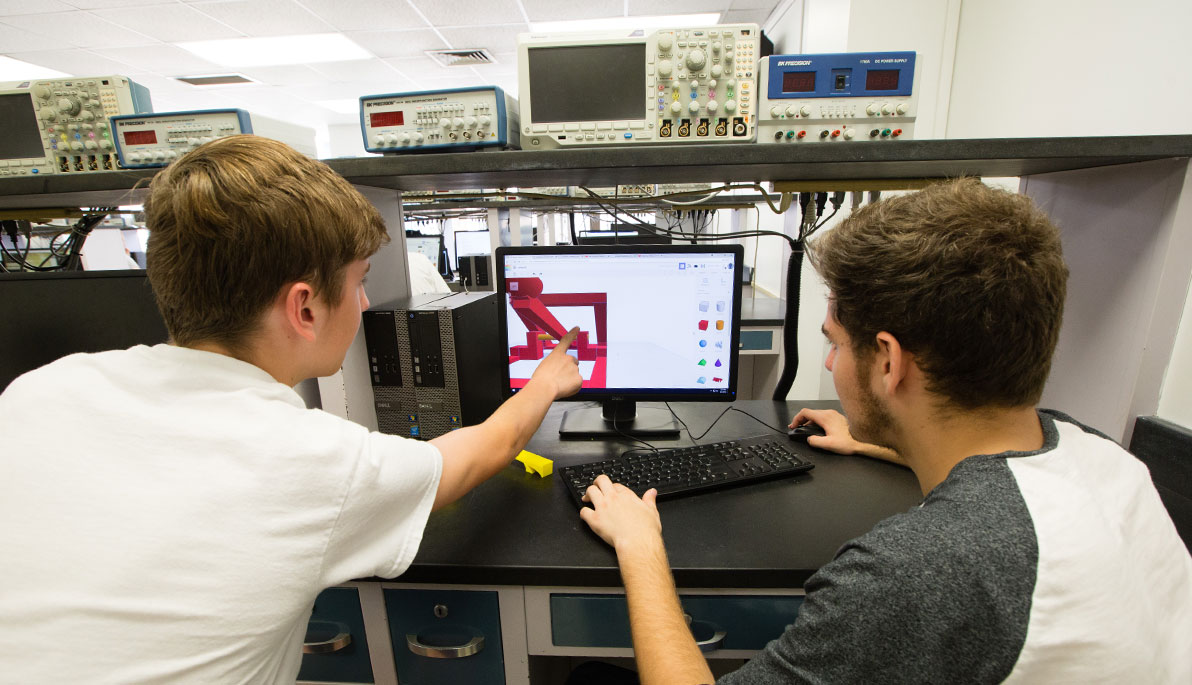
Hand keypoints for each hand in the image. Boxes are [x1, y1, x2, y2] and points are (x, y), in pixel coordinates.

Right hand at [529, 327, 582, 399]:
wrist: (544, 388)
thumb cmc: (540, 380)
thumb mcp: (545, 367)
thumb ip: (555, 366)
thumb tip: (561, 373)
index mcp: (557, 354)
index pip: (566, 340)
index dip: (572, 333)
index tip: (577, 328)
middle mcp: (568, 358)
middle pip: (574, 362)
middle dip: (569, 368)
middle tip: (560, 377)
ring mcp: (575, 368)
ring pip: (574, 374)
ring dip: (569, 379)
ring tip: (558, 385)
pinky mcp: (579, 379)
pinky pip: (577, 384)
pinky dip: (572, 387)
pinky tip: (564, 389)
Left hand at [579, 475, 662, 550]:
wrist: (638, 542)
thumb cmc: (645, 530)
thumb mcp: (652, 511)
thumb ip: (649, 500)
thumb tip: (652, 492)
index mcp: (626, 496)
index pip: (616, 484)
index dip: (613, 487)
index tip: (612, 491)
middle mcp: (613, 498)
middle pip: (600, 481)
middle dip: (596, 483)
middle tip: (595, 487)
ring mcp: (602, 508)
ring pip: (590, 492)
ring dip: (588, 494)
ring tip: (587, 499)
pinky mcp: (595, 520)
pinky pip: (583, 511)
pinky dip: (583, 513)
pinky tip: (586, 515)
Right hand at [790, 408, 904, 464]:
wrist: (864, 441)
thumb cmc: (850, 442)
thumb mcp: (829, 445)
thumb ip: (815, 441)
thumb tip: (809, 439)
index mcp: (825, 417)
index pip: (805, 412)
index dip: (796, 419)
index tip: (793, 426)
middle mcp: (829, 413)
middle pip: (810, 413)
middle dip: (801, 420)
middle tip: (797, 428)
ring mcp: (834, 415)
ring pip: (817, 415)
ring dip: (809, 422)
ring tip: (806, 431)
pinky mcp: (838, 418)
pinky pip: (823, 417)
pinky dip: (817, 422)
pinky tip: (819, 430)